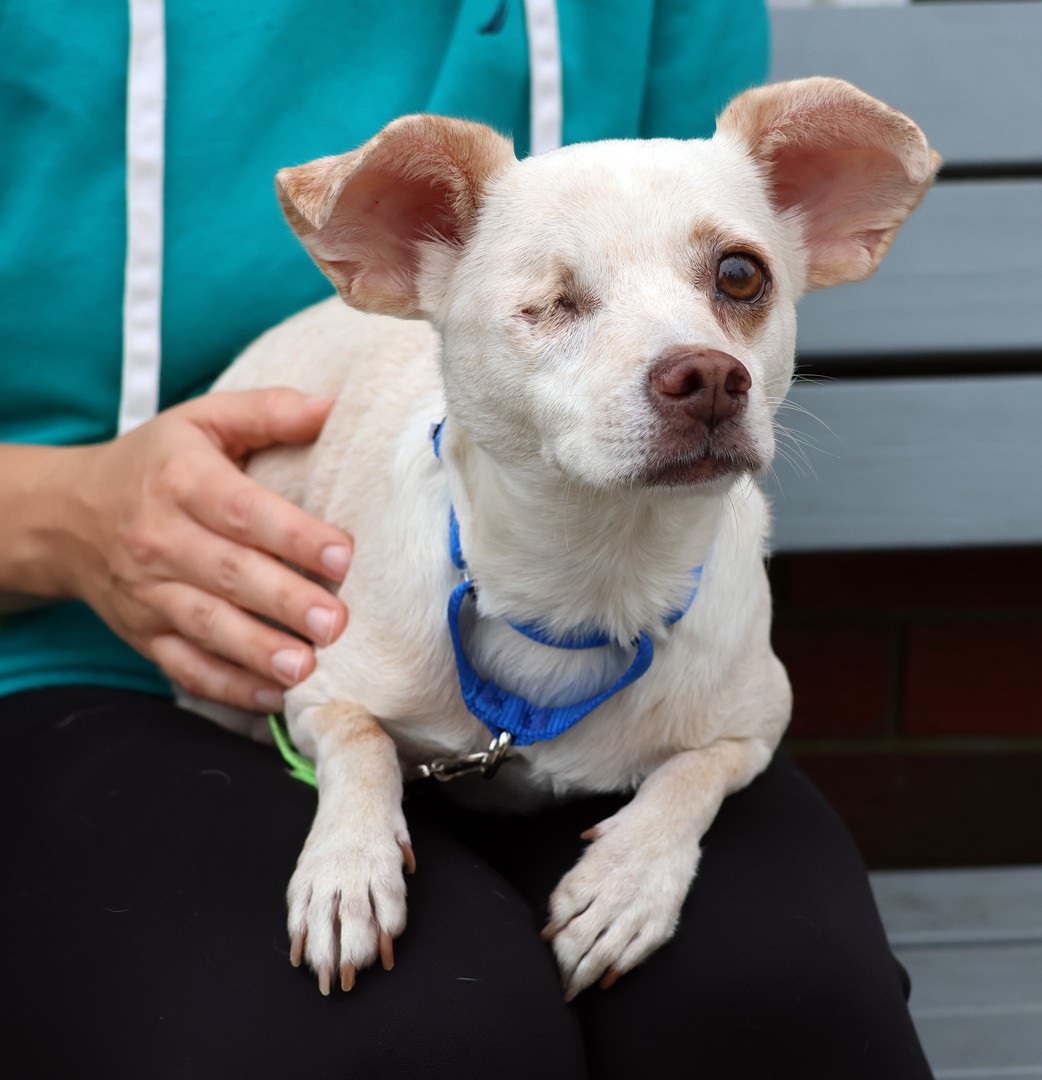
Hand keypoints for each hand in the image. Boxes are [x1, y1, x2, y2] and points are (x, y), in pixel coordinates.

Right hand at [55, 389, 351, 710]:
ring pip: (207, 626)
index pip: (241, 510)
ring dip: (258, 651)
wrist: (69, 515)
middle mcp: (161, 539)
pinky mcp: (144, 634)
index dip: (293, 534)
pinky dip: (227, 686)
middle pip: (228, 574)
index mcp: (182, 481)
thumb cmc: (156, 464)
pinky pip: (185, 666)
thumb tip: (331, 407)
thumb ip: (267, 411)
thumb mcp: (202, 419)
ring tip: (306, 667)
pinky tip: (272, 697)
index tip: (342, 554)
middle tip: (335, 621)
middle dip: (284, 601)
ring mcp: (150, 593)